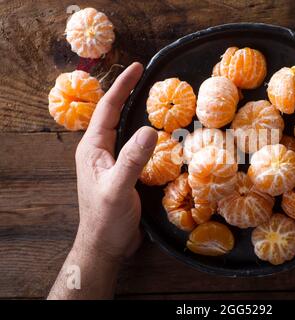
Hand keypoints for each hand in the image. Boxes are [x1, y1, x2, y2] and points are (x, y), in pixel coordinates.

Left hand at [49, 62, 156, 298]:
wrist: (105, 244)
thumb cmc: (106, 218)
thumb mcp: (118, 188)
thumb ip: (132, 160)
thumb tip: (150, 130)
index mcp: (93, 148)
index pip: (107, 109)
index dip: (122, 87)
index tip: (137, 67)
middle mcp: (99, 151)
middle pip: (113, 114)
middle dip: (127, 93)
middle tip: (146, 77)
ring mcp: (109, 161)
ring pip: (123, 129)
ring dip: (135, 112)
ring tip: (153, 99)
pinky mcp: (120, 172)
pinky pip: (132, 145)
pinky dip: (144, 134)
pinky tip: (158, 135)